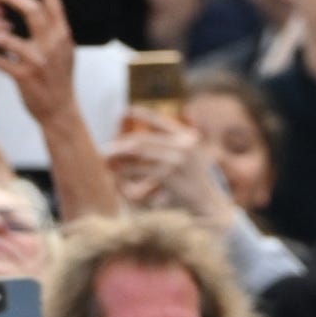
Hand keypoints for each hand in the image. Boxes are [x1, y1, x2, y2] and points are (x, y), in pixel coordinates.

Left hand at [0, 0, 76, 127]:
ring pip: (8, 34)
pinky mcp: (25, 76)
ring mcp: (40, 60)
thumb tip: (35, 6)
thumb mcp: (62, 51)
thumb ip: (51, 30)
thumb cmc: (57, 79)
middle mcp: (54, 43)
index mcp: (63, 34)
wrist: (60, 111)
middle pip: (31, 9)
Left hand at [105, 108, 235, 232]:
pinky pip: (141, 170)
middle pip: (143, 140)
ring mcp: (178, 159)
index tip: (123, 111)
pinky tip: (118, 177)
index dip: (141, 114)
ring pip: (139, 153)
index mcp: (188, 137)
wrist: (210, 205)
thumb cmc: (195, 183)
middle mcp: (185, 145)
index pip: (160, 120)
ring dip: (120, 160)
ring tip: (107, 164)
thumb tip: (136, 139)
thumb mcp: (188, 159)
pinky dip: (126, 173)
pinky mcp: (170, 175)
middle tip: (105, 151)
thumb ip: (169, 146)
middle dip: (121, 145)